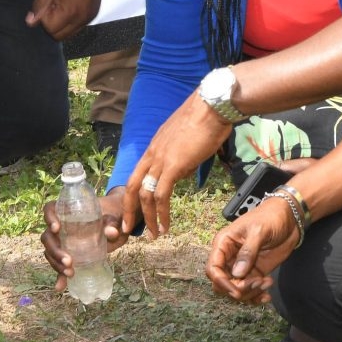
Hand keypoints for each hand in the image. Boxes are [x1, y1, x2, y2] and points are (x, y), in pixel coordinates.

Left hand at [25, 0, 101, 40]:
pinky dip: (70, 22)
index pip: (50, 29)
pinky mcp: (93, 15)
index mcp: (70, 12)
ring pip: (68, 34)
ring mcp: (88, 19)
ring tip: (61, 7)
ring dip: (61, 26)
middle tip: (52, 7)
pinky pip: (77, 28)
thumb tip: (30, 22)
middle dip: (51, 26)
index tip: (47, 4)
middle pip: (59, 36)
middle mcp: (81, 20)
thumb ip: (39, 6)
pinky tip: (70, 8)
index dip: (44, 19)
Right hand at [42, 193, 128, 289]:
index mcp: (69, 211)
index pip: (50, 209)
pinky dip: (59, 276)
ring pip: (50, 252)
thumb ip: (113, 223)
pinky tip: (60, 287)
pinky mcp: (69, 255)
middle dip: (55, 250)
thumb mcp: (115, 217)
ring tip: (70, 273)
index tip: (56, 228)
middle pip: (47, 237)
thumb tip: (111, 232)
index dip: (49, 217)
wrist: (116, 224)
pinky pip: (59, 265)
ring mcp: (64, 241)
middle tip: (69, 261)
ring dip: (56, 264)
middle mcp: (62, 226)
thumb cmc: (113, 214)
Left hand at [122, 94, 230, 238]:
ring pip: (145, 194)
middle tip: (129, 228)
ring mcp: (160, 159)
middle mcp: (152, 154)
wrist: (212, 107)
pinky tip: (165, 224)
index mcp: (153, 148)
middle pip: (132, 186)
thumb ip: (178, 157)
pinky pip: (161, 195)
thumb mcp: (185, 141)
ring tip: (154, 233)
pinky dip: (161, 213)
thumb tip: (180, 172)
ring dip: (148, 217)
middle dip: (129, 210)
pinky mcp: (172, 165)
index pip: (137, 175)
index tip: (133, 211)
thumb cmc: (205, 120)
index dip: (132, 195)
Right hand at [205, 196, 299, 303]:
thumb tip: (237, 273)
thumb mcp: (259, 231)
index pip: (213, 268)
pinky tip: (266, 296)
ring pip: (236, 289)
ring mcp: (242, 267)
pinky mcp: (254, 273)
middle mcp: (229, 257)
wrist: (289, 219)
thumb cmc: (270, 217)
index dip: (221, 282)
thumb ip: (248, 251)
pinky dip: (256, 297)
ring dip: (250, 292)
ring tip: (267, 283)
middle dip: (239, 288)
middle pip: (223, 283)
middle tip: (258, 282)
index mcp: (224, 244)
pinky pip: (249, 291)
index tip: (236, 291)